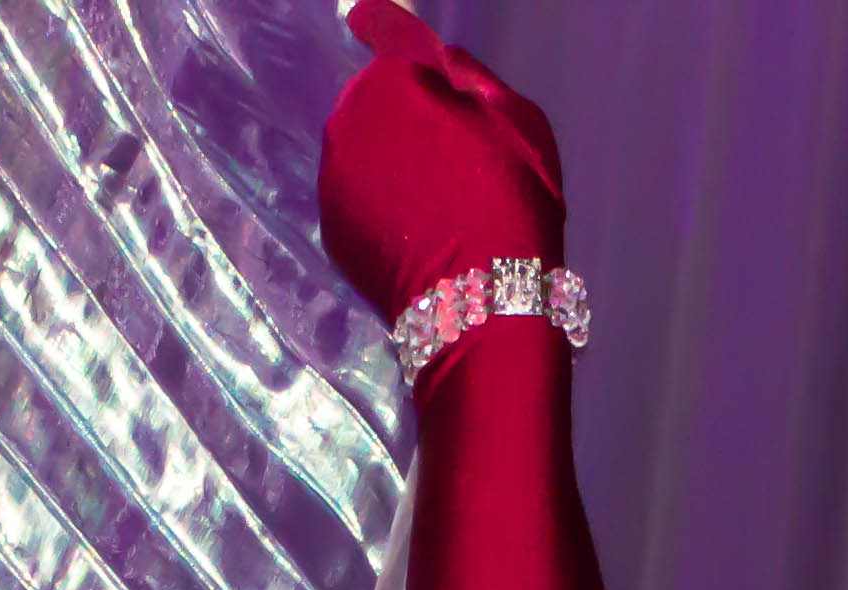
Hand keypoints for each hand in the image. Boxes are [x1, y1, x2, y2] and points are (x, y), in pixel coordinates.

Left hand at [322, 0, 566, 319]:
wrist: (481, 304)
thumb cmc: (509, 201)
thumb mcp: (517, 120)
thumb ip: (468, 76)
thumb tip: (436, 57)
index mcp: (391, 80)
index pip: (383, 30)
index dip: (389, 31)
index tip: (381, 28)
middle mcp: (347, 119)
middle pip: (374, 99)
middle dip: (401, 114)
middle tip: (449, 156)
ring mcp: (331, 178)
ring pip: (361, 150)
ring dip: (387, 161)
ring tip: (433, 200)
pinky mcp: (330, 229)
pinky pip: (355, 197)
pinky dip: (376, 205)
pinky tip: (413, 230)